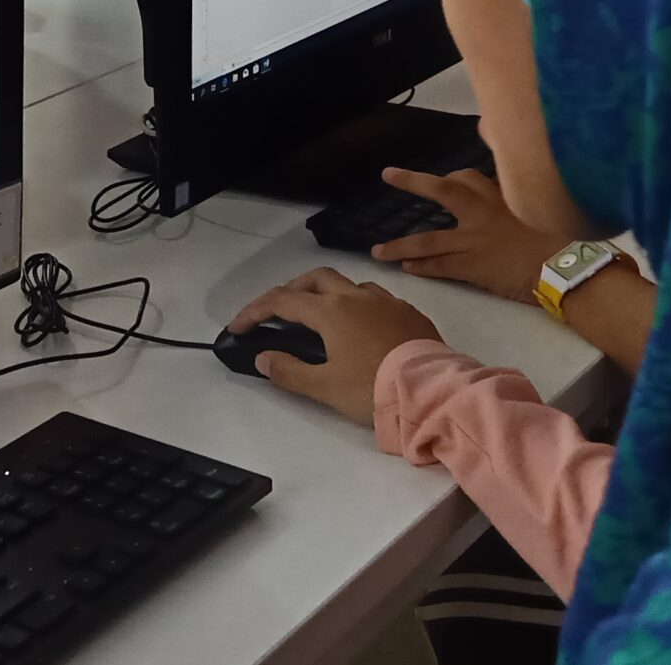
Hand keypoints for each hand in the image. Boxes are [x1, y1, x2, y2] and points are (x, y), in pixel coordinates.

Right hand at [228, 268, 441, 424]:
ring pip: (350, 284)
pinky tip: (362, 326)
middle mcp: (357, 297)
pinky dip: (358, 305)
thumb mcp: (324, 387)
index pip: (282, 301)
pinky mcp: (409, 313)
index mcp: (331, 312)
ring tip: (322, 317)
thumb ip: (289, 371)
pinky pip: (377, 298)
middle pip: (316, 278)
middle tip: (280, 311)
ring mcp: (387, 302)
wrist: (431, 391)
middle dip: (292, 289)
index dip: (255, 311)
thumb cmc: (372, 389)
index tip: (239, 327)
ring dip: (328, 293)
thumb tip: (262, 357)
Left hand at [370, 167, 566, 300]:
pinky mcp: (473, 267)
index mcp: (500, 194)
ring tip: (378, 251)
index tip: (439, 181)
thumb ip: (516, 184)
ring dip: (400, 245)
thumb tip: (498, 151)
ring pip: (428, 240)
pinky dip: (422, 268)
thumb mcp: (538, 204)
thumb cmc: (559, 237)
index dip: (450, 179)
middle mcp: (482, 212)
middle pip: (442, 192)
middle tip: (389, 175)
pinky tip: (407, 269)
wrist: (565, 267)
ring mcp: (474, 240)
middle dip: (413, 182)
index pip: (467, 177)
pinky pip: (440, 267)